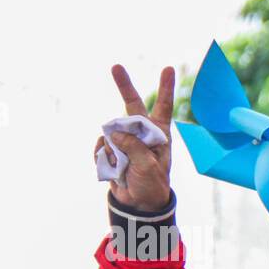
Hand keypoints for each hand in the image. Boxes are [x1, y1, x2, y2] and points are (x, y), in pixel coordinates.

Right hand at [94, 64, 174, 210]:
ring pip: (111, 132)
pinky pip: (100, 145)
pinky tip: (112, 167)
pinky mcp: (110, 147)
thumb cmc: (151, 183)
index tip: (168, 68)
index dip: (165, 88)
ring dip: (113, 149)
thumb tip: (113, 132)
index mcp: (159, 134)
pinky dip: (102, 156)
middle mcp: (141, 132)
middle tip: (116, 66)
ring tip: (125, 167)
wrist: (137, 202)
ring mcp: (124, 138)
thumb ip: (134, 147)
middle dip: (124, 85)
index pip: (163, 108)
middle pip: (132, 104)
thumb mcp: (148, 167)